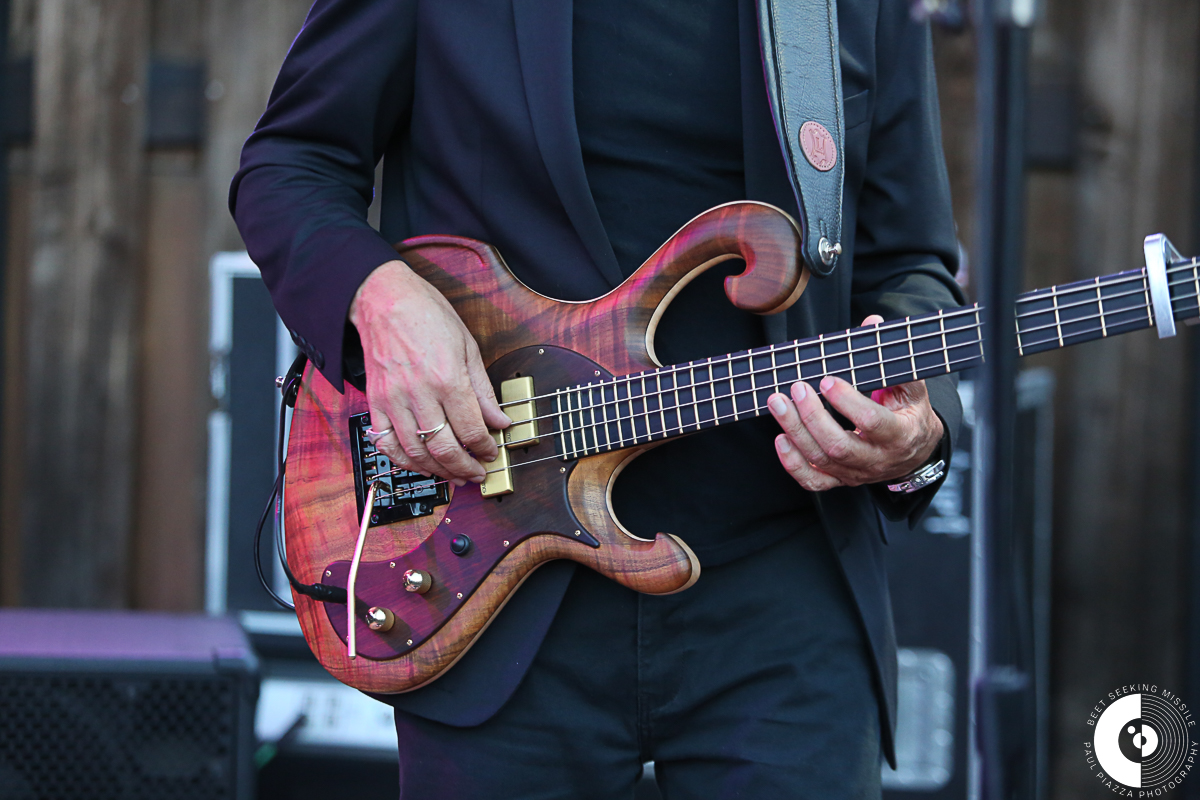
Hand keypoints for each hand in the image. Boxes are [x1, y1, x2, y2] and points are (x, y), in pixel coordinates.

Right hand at [349, 260, 510, 485]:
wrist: (383, 298)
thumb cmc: (426, 314)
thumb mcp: (468, 346)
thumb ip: (483, 390)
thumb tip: (499, 420)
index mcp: (448, 378)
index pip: (471, 429)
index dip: (485, 448)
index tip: (491, 453)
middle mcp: (419, 393)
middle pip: (444, 448)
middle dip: (464, 468)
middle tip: (476, 474)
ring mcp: (393, 399)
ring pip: (416, 452)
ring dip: (436, 470)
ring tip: (452, 475)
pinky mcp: (375, 401)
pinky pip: (386, 443)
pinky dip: (403, 460)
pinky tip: (419, 463)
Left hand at [767, 315, 943, 491]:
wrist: (915, 452)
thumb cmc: (910, 413)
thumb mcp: (912, 386)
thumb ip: (893, 358)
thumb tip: (872, 323)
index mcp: (899, 434)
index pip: (872, 422)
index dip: (847, 402)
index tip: (827, 379)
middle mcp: (877, 459)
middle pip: (839, 446)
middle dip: (812, 417)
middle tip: (796, 388)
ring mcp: (857, 473)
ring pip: (821, 460)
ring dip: (795, 431)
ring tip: (777, 402)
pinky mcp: (841, 480)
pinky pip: (813, 480)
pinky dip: (792, 463)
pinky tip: (781, 438)